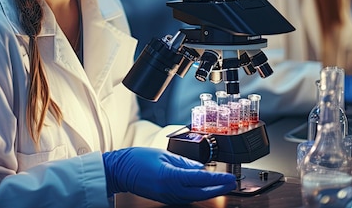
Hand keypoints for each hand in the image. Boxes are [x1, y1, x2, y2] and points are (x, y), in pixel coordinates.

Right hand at [102, 147, 236, 204]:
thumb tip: (200, 167)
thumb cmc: (137, 159)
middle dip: (218, 188)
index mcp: (170, 177)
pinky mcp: (166, 197)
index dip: (218, 180)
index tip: (229, 178)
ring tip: (221, 185)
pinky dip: (198, 193)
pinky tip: (203, 188)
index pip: (200, 179)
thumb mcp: (163, 154)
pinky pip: (186, 197)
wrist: (120, 170)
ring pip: (195, 197)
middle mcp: (171, 190)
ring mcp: (168, 196)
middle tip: (231, 183)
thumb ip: (184, 162)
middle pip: (201, 193)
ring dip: (210, 192)